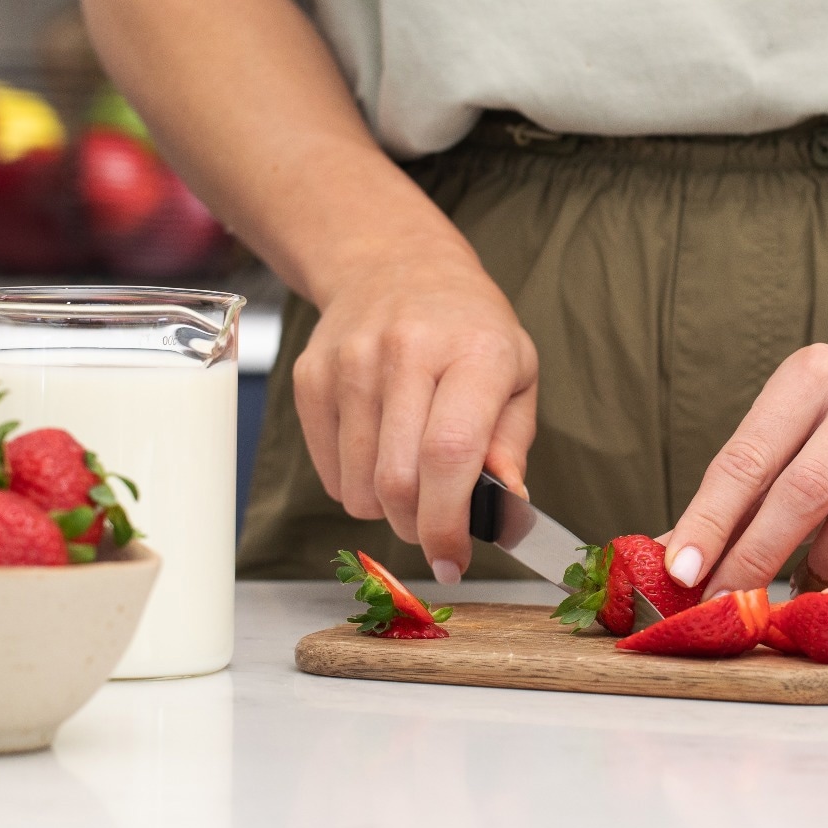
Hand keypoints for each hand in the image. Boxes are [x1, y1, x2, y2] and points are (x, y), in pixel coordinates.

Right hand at [291, 234, 537, 583]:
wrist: (395, 266)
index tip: (454, 560)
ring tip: (410, 481)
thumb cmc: (467, 330)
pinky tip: (378, 454)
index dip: (448, 523)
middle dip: (418, 527)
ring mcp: (350, 362)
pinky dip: (354, 486)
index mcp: (473, 352)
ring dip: (386, 510)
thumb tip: (505, 504)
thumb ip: (512, 443)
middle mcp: (407, 352)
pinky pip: (329, 472)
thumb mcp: (516, 374)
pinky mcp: (311, 377)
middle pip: (398, 481)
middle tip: (435, 527)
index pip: (450, 454)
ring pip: (358, 487)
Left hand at [663, 344, 827, 595]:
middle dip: (754, 557)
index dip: (710, 521)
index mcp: (811, 375)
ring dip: (817, 571)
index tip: (681, 572)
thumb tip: (670, 564)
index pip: (747, 458)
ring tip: (802, 581)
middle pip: (803, 493)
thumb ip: (733, 502)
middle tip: (725, 602)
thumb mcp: (783, 448)